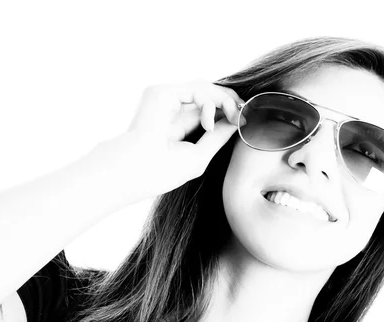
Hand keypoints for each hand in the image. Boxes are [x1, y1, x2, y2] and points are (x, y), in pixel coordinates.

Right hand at [109, 80, 243, 200]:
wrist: (138, 171)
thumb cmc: (163, 171)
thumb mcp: (200, 154)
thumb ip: (218, 136)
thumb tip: (236, 121)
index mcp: (177, 124)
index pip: (207, 109)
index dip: (228, 111)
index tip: (245, 120)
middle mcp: (171, 108)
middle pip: (208, 95)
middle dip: (230, 103)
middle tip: (244, 115)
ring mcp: (165, 99)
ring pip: (205, 89)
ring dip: (225, 101)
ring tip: (234, 117)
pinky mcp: (162, 92)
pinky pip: (196, 89)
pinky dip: (209, 103)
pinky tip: (209, 123)